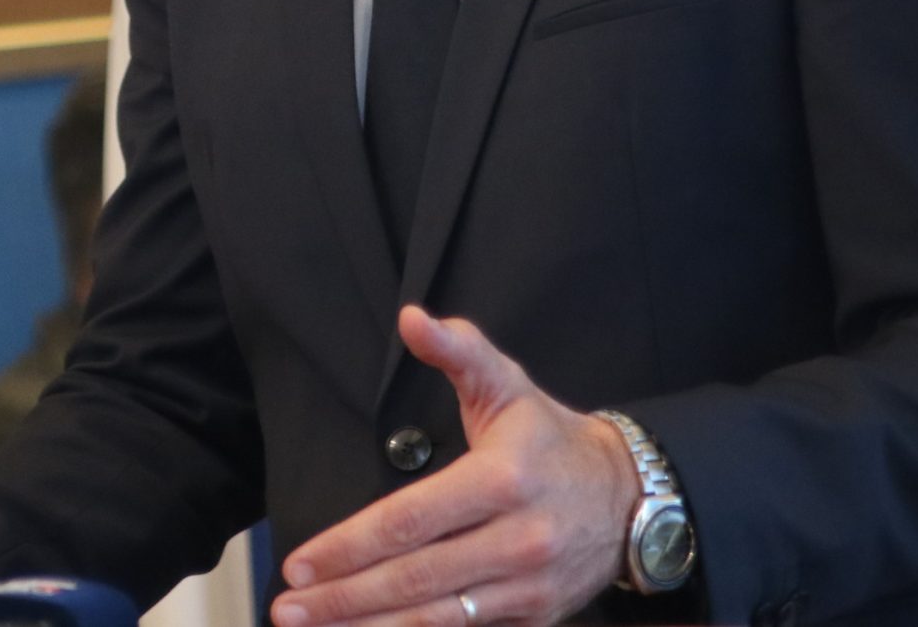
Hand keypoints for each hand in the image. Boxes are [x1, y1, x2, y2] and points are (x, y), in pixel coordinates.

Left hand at [268, 307, 639, 626]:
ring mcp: (527, 586)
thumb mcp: (507, 383)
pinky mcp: (534, 616)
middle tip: (288, 608)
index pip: (409, 521)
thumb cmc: (551, 438)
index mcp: (502, 479)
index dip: (349, 545)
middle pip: (414, 577)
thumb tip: (412, 319)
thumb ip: (458, 350)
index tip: (300, 562)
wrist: (630, 498)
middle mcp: (517, 539)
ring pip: (436, 617)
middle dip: (343, 597)